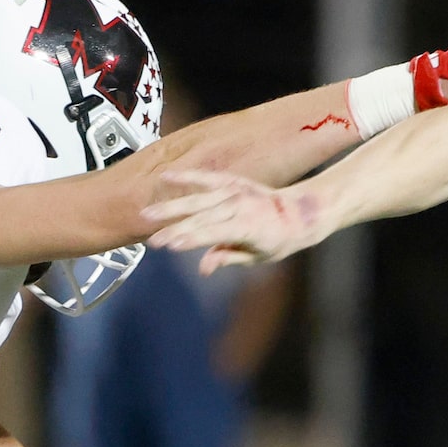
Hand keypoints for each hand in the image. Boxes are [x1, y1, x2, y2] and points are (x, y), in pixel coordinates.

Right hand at [141, 169, 325, 268]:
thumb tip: (203, 268)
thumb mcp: (256, 256)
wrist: (299, 212)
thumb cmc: (278, 239)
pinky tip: (166, 177)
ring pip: (198, 200)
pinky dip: (187, 177)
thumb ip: (227, 257)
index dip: (191, 239)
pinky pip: (206, 178)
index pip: (213, 233)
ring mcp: (235, 191)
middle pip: (200, 218)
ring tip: (148, 213)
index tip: (170, 246)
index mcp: (248, 226)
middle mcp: (240, 205)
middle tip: (152, 241)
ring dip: (171, 207)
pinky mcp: (232, 182)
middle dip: (174, 230)